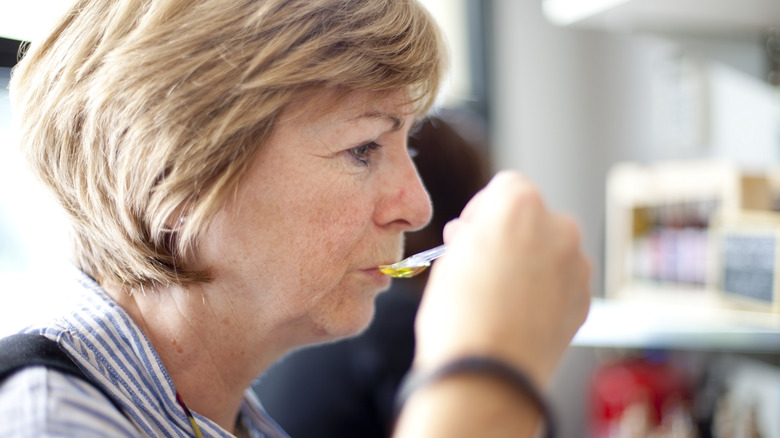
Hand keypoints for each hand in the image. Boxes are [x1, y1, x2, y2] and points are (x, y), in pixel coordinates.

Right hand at [413, 171, 590, 385]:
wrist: (488, 373)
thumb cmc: (459, 315)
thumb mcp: (448, 260)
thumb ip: (467, 237)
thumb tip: (471, 236)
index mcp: (519, 205)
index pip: (506, 186)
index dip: (483, 210)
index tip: (471, 232)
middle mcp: (558, 226)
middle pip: (534, 217)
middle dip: (512, 235)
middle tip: (485, 264)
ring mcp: (577, 264)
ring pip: (552, 250)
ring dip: (532, 262)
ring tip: (502, 295)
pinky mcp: (585, 298)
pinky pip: (564, 282)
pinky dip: (547, 290)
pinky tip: (521, 313)